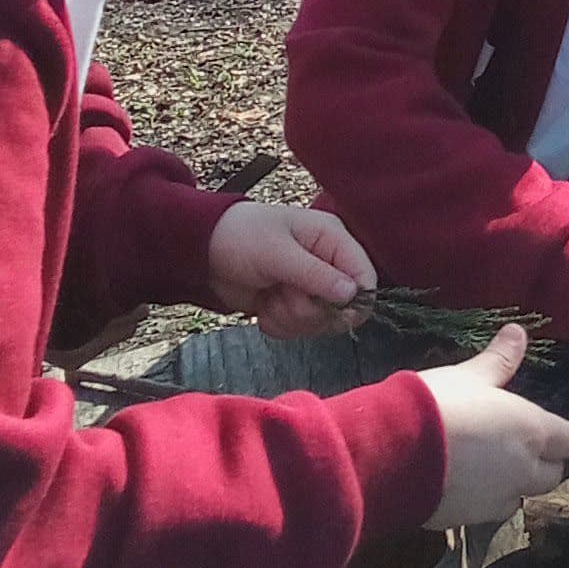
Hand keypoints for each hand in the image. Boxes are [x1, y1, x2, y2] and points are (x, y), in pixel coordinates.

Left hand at [207, 203, 372, 338]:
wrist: (203, 250)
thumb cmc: (241, 237)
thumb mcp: (278, 253)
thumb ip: (315, 275)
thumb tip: (352, 295)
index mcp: (332, 240)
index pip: (364, 276)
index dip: (353, 300)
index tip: (327, 309)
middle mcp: (327, 265)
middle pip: (343, 308)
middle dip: (308, 310)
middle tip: (283, 293)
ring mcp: (309, 288)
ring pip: (319, 323)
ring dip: (289, 318)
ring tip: (269, 296)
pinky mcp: (292, 306)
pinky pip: (298, 330)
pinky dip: (278, 325)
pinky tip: (263, 307)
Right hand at [420, 326, 568, 524]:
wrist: (394, 455)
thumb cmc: (439, 406)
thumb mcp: (469, 376)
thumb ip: (498, 360)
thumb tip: (519, 332)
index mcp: (531, 432)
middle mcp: (522, 471)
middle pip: (551, 475)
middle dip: (547, 463)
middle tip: (535, 449)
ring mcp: (494, 501)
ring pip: (519, 497)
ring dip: (516, 486)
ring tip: (498, 469)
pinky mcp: (465, 521)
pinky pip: (486, 511)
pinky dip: (484, 499)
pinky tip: (466, 485)